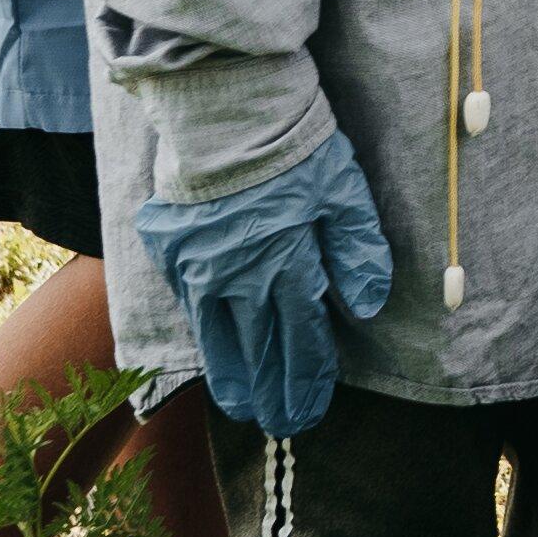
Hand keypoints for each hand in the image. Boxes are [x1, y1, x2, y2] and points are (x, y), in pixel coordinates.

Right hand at [135, 131, 395, 436]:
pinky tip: (209, 347)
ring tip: (242, 407)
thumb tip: (367, 305)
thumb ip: (356, 250)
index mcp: (286, 267)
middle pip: (260, 350)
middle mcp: (239, 280)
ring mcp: (199, 269)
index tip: (312, 407)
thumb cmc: (293, 146)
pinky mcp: (170, 249)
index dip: (309, 376)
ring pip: (217, 338)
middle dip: (274, 392)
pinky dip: (202, 332)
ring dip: (233, 376)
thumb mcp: (342, 190)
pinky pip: (187, 303)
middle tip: (282, 425)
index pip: (302, 339)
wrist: (225, 111)